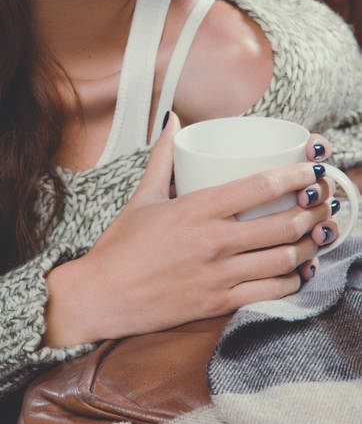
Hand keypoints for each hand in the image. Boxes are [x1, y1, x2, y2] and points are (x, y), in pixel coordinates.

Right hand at [44, 114, 337, 345]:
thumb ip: (162, 158)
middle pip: (282, 223)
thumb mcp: (142, 197)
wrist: (100, 297)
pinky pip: (270, 292)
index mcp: (194, 210)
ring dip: (310, 245)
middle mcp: (211, 242)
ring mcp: (217, 276)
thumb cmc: (119, 247)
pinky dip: (293, 280)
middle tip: (324, 201)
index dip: (295, 176)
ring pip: (283, 259)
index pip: (258, 186)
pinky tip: (300, 269)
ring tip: (319, 232)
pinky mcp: (217, 304)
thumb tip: (172, 120)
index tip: (313, 167)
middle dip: (314, 210)